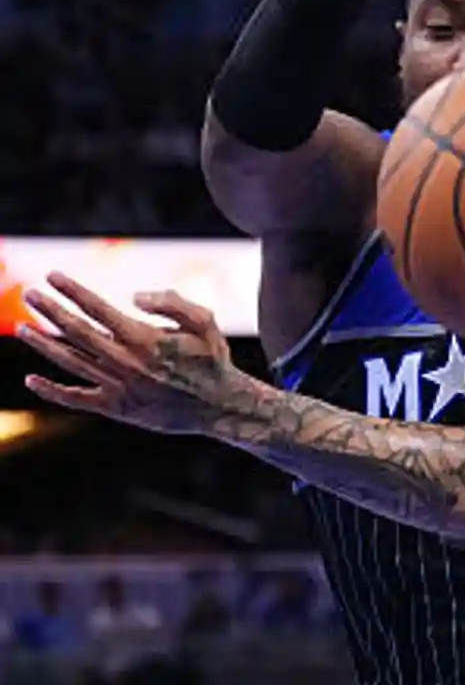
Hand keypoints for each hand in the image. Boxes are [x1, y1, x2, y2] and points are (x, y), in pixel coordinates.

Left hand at [15, 273, 250, 434]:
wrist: (220, 407)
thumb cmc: (213, 360)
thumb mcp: (205, 322)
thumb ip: (172, 302)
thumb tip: (133, 296)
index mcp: (144, 338)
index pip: (97, 308)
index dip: (73, 290)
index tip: (52, 276)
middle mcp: (125, 361)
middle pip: (76, 331)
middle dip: (50, 310)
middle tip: (29, 295)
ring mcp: (118, 386)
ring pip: (70, 361)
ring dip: (42, 344)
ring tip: (22, 329)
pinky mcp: (116, 408)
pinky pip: (76, 398)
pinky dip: (51, 391)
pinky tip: (32, 380)